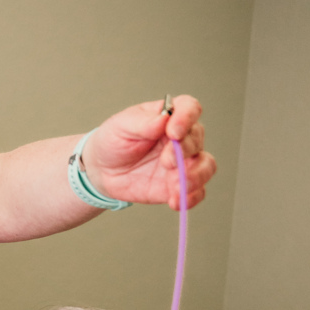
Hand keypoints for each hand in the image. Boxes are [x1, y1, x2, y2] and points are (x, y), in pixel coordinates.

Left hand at [81, 96, 213, 211]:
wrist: (103, 171)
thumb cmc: (113, 141)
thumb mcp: (121, 126)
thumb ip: (142, 123)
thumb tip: (163, 119)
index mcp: (169, 116)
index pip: (190, 108)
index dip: (187, 118)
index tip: (174, 132)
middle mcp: (182, 138)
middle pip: (198, 139)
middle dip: (184, 152)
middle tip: (165, 162)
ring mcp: (183, 162)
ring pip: (207, 166)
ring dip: (195, 176)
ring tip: (175, 185)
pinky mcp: (179, 185)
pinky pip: (197, 192)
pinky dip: (191, 198)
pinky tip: (175, 201)